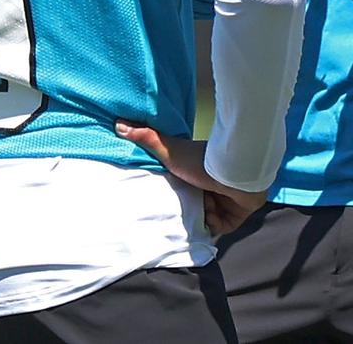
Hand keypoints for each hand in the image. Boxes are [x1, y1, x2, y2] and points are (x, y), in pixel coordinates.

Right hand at [114, 121, 265, 234]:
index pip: (180, 190)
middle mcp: (208, 188)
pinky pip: (219, 229)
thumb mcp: (169, 150)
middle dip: (185, 211)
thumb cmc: (201, 162)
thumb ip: (146, 137)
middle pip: (191, 207)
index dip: (173, 196)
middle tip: (177, 213)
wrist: (234, 173)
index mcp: (193, 174)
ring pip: (204, 220)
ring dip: (201, 217)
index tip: (163, 200)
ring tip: (202, 207)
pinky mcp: (234, 216)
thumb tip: (117, 123)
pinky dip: (215, 225)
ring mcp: (221, 202)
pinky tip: (214, 215)